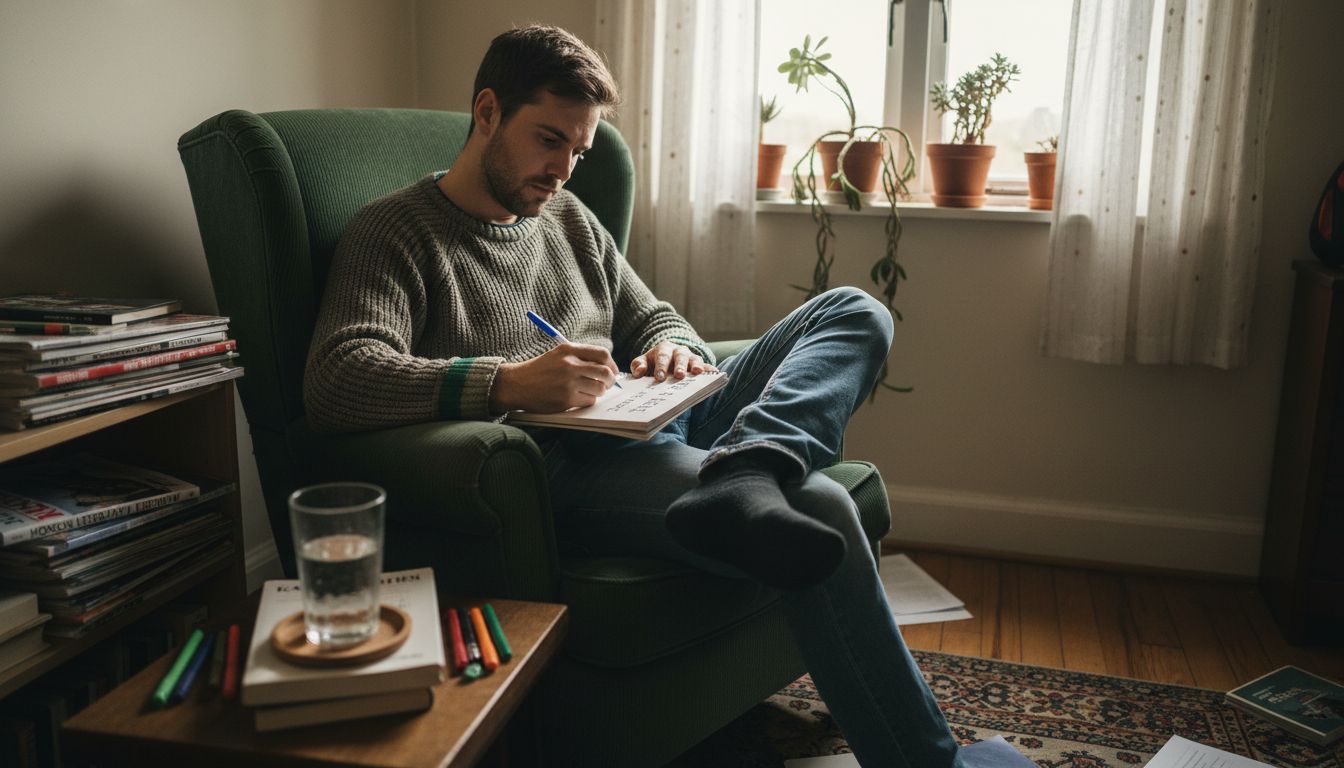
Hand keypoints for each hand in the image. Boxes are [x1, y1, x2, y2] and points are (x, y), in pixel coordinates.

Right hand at [490, 343, 619, 412]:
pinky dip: (588, 400)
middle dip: (610, 380)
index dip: (611, 364)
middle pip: (604, 372)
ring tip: (590, 391)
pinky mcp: (566, 399)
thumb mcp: (558, 354)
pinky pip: (589, 400)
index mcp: (569, 350)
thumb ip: (580, 356)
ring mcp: (568, 383)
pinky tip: (579, 397)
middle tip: (607, 384)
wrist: (517, 384)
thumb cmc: (539, 370)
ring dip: (599, 392)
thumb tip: (606, 367)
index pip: (602, 354)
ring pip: (599, 388)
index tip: (612, 371)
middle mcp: (570, 365)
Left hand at [629, 341, 716, 381]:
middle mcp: (679, 351)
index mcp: (664, 348)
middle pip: (680, 356)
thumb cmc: (654, 363)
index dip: (661, 367)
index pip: (662, 356)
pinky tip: (715, 374)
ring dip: (696, 366)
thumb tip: (639, 372)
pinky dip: (710, 370)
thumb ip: (638, 365)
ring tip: (697, 373)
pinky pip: (707, 366)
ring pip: (695, 359)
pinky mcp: (700, 365)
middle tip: (678, 375)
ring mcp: (691, 357)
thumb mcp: (644, 362)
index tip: (659, 378)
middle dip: (680, 366)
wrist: (667, 361)